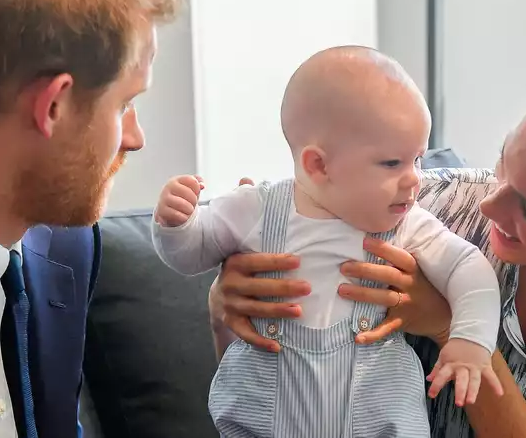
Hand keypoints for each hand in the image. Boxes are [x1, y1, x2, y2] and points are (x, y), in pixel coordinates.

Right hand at [155, 175, 204, 226]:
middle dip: (194, 201)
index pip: (192, 181)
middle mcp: (168, 187)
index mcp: (176, 180)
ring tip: (189, 210)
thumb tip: (202, 185)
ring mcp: (164, 198)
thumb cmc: (183, 197)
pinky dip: (184, 217)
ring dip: (189, 210)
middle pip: (188, 193)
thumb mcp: (191, 188)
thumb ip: (198, 182)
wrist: (170, 210)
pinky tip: (184, 216)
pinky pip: (176, 214)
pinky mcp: (162, 210)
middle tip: (192, 204)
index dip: (197, 189)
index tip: (195, 193)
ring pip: (181, 204)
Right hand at [211, 177, 310, 352]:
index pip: (256, 261)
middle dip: (283, 287)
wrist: (217, 298)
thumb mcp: (242, 241)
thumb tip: (246, 178)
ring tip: (299, 311)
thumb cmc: (241, 267)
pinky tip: (279, 346)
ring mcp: (230, 305)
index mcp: (234, 262)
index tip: (297, 260)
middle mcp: (229, 284)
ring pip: (255, 310)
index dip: (275, 261)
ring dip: (277, 312)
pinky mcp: (232, 324)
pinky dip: (261, 341)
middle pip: (258, 287)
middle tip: (308, 286)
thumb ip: (247, 214)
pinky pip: (246, 334)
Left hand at [337, 237, 451, 344]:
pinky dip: (372, 334)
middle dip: (365, 270)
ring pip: (384, 298)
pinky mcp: (403, 321)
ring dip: (362, 294)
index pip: (399, 257)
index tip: (364, 242)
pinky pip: (386, 328)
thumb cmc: (424, 288)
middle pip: (387, 275)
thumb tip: (373, 242)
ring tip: (342, 290)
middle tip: (344, 267)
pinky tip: (358, 337)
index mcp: (414, 271)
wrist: (444, 316)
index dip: (383, 249)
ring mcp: (407, 304)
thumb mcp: (418, 273)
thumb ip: (400, 262)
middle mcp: (411, 286)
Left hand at [427, 338, 503, 405]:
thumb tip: (429, 379)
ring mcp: (474, 367)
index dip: (436, 385)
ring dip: (473, 391)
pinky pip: (491, 376)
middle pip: (461, 380)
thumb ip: (437, 369)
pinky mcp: (485, 365)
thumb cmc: (456, 347)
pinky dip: (496, 384)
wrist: (471, 334)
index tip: (431, 395)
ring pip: (474, 380)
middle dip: (460, 391)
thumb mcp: (444, 356)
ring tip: (471, 401)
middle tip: (459, 403)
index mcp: (451, 364)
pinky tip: (499, 393)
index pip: (441, 375)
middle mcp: (462, 367)